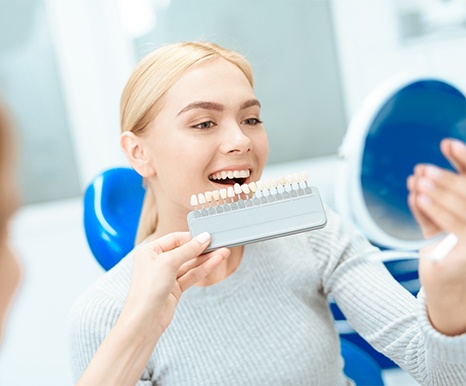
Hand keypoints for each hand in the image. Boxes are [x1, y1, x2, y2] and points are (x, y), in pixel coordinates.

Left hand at [77, 232, 229, 385]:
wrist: (144, 321)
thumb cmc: (148, 289)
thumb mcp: (168, 262)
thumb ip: (188, 249)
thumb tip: (203, 238)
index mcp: (149, 251)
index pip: (174, 239)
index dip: (191, 237)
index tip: (207, 236)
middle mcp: (157, 262)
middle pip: (184, 251)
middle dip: (202, 248)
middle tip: (218, 243)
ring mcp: (167, 276)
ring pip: (190, 264)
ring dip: (206, 259)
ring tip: (223, 252)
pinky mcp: (175, 289)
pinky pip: (191, 275)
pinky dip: (204, 269)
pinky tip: (215, 262)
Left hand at [407, 138, 465, 335]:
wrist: (451, 300)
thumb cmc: (449, 258)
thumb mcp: (446, 226)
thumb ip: (444, 201)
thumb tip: (422, 173)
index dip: (464, 160)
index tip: (447, 144)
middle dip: (444, 180)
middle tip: (423, 170)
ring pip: (459, 209)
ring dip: (435, 192)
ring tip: (415, 181)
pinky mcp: (463, 258)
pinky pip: (445, 227)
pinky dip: (428, 210)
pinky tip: (415, 196)